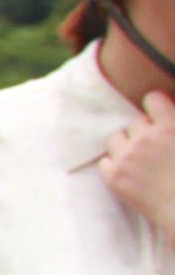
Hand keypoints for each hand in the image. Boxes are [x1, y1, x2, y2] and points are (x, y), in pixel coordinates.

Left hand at [102, 91, 174, 240]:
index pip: (152, 99)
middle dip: (145, 131)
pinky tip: (130, 172)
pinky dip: (114, 164)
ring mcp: (126, 157)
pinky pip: (105, 160)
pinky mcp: (113, 176)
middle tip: (156, 147)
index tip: (159, 116)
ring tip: (142, 159)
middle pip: (135, 121)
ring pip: (117, 138)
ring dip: (127, 145)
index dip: (157, 107)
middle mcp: (145, 138)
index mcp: (170, 126)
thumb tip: (168, 109)